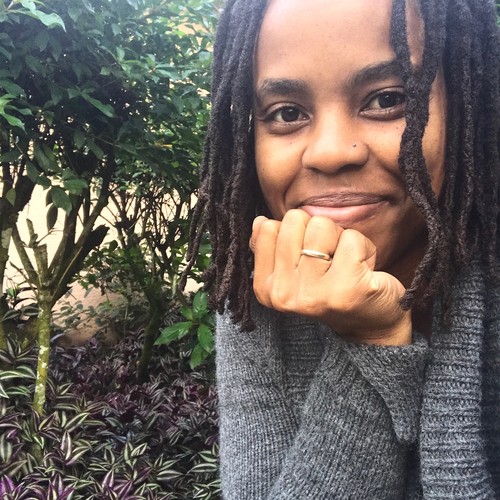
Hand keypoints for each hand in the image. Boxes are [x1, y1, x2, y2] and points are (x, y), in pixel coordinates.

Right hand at [250, 209, 411, 345]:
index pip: (268, 228)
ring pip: (322, 225)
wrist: (369, 324)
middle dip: (318, 231)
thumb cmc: (331, 289)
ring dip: (341, 238)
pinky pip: (353, 238)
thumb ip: (272, 246)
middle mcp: (283, 295)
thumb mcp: (293, 271)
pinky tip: (364, 271)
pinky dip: (365, 248)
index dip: (295, 233)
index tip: (307, 258)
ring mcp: (313, 294)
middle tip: (330, 260)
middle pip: (295, 220)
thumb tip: (259, 221)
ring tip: (346, 264)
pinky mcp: (347, 289)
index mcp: (265, 288)